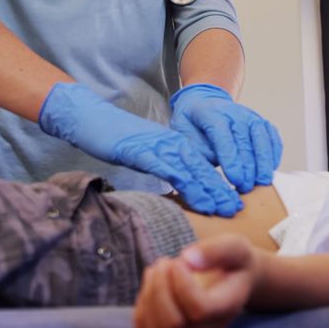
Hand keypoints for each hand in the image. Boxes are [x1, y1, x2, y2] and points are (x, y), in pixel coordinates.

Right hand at [38, 82, 241, 215]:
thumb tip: (177, 189)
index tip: (233, 204)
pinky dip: (178, 179)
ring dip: (206, 188)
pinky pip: (163, 166)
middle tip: (236, 209)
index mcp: (174, 145)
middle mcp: (171, 144)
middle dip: (219, 190)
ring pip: (188, 168)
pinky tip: (190, 191)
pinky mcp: (140, 150)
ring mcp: (156, 146)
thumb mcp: (147, 154)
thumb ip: (164, 167)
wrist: (92, 117)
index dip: (218, 186)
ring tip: (221, 206)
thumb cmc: (117, 139)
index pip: (202, 167)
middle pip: (201, 169)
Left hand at [134, 235, 259, 327]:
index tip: (180, 261)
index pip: (200, 310)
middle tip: (166, 262)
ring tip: (158, 268)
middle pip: (173, 325)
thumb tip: (188, 258)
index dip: (182, 284)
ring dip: (149, 294)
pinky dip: (142, 304)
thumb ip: (217, 250)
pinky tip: (153, 282)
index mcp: (227, 308)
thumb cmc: (233, 262)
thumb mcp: (235, 247)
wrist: (233, 280)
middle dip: (160, 288)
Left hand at [169, 84, 281, 192]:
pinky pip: (272, 136)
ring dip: (264, 161)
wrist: (204, 101)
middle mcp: (234, 113)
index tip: (235, 179)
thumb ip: (196, 151)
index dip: (231, 160)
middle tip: (246, 187)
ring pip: (262, 138)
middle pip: (245, 141)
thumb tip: (211, 170)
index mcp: (212, 114)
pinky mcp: (261, 122)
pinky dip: (274, 152)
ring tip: (262, 182)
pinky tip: (271, 168)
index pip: (224, 138)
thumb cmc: (192, 121)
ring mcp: (250, 116)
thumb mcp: (182, 134)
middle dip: (248, 167)